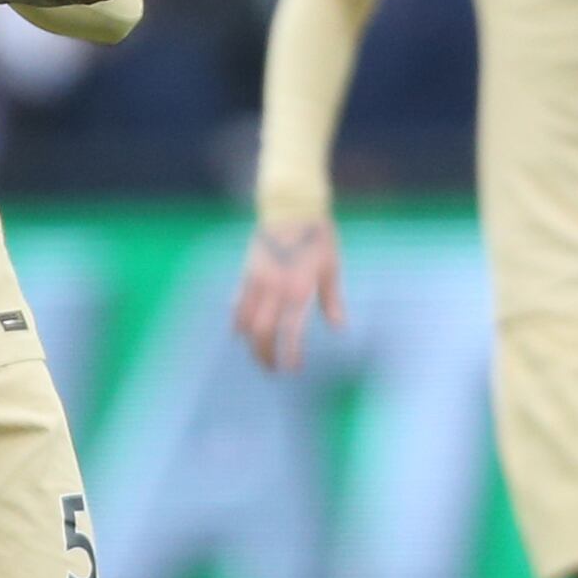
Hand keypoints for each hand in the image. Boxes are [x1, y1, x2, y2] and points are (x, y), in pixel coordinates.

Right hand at [231, 216, 343, 371]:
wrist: (291, 208)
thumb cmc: (317, 236)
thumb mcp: (331, 268)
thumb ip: (332, 300)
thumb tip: (339, 327)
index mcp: (299, 289)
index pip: (290, 331)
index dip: (289, 353)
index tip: (292, 368)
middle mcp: (275, 289)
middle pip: (263, 332)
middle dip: (265, 355)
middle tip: (272, 369)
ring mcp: (258, 281)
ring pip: (246, 322)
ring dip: (250, 343)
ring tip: (258, 356)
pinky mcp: (247, 273)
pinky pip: (238, 304)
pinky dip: (237, 322)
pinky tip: (239, 334)